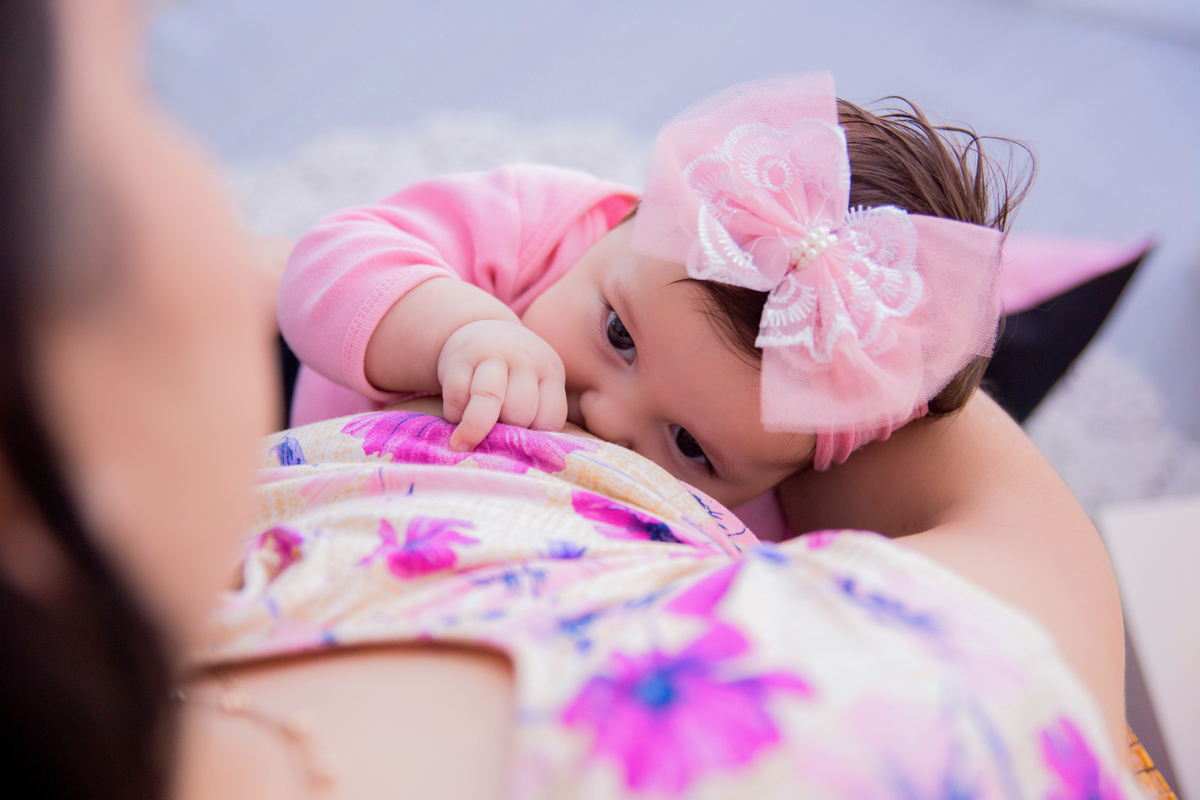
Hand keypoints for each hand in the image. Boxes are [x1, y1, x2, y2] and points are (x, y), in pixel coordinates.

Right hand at [437, 320, 566, 451]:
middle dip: (506, 431)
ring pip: (489, 398)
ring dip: (475, 428)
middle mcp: (524, 360)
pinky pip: (457, 392)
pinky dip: (454, 412)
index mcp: (550, 372)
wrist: (484, 330)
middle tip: (495, 436)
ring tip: (462, 446)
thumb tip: (522, 459)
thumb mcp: (536, 384)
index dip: (536, 437)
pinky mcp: (460, 357)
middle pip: (519, 410)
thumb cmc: (513, 373)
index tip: (522, 443)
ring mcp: (492, 355)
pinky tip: (456, 416)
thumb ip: (536, 414)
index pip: (551, 417)